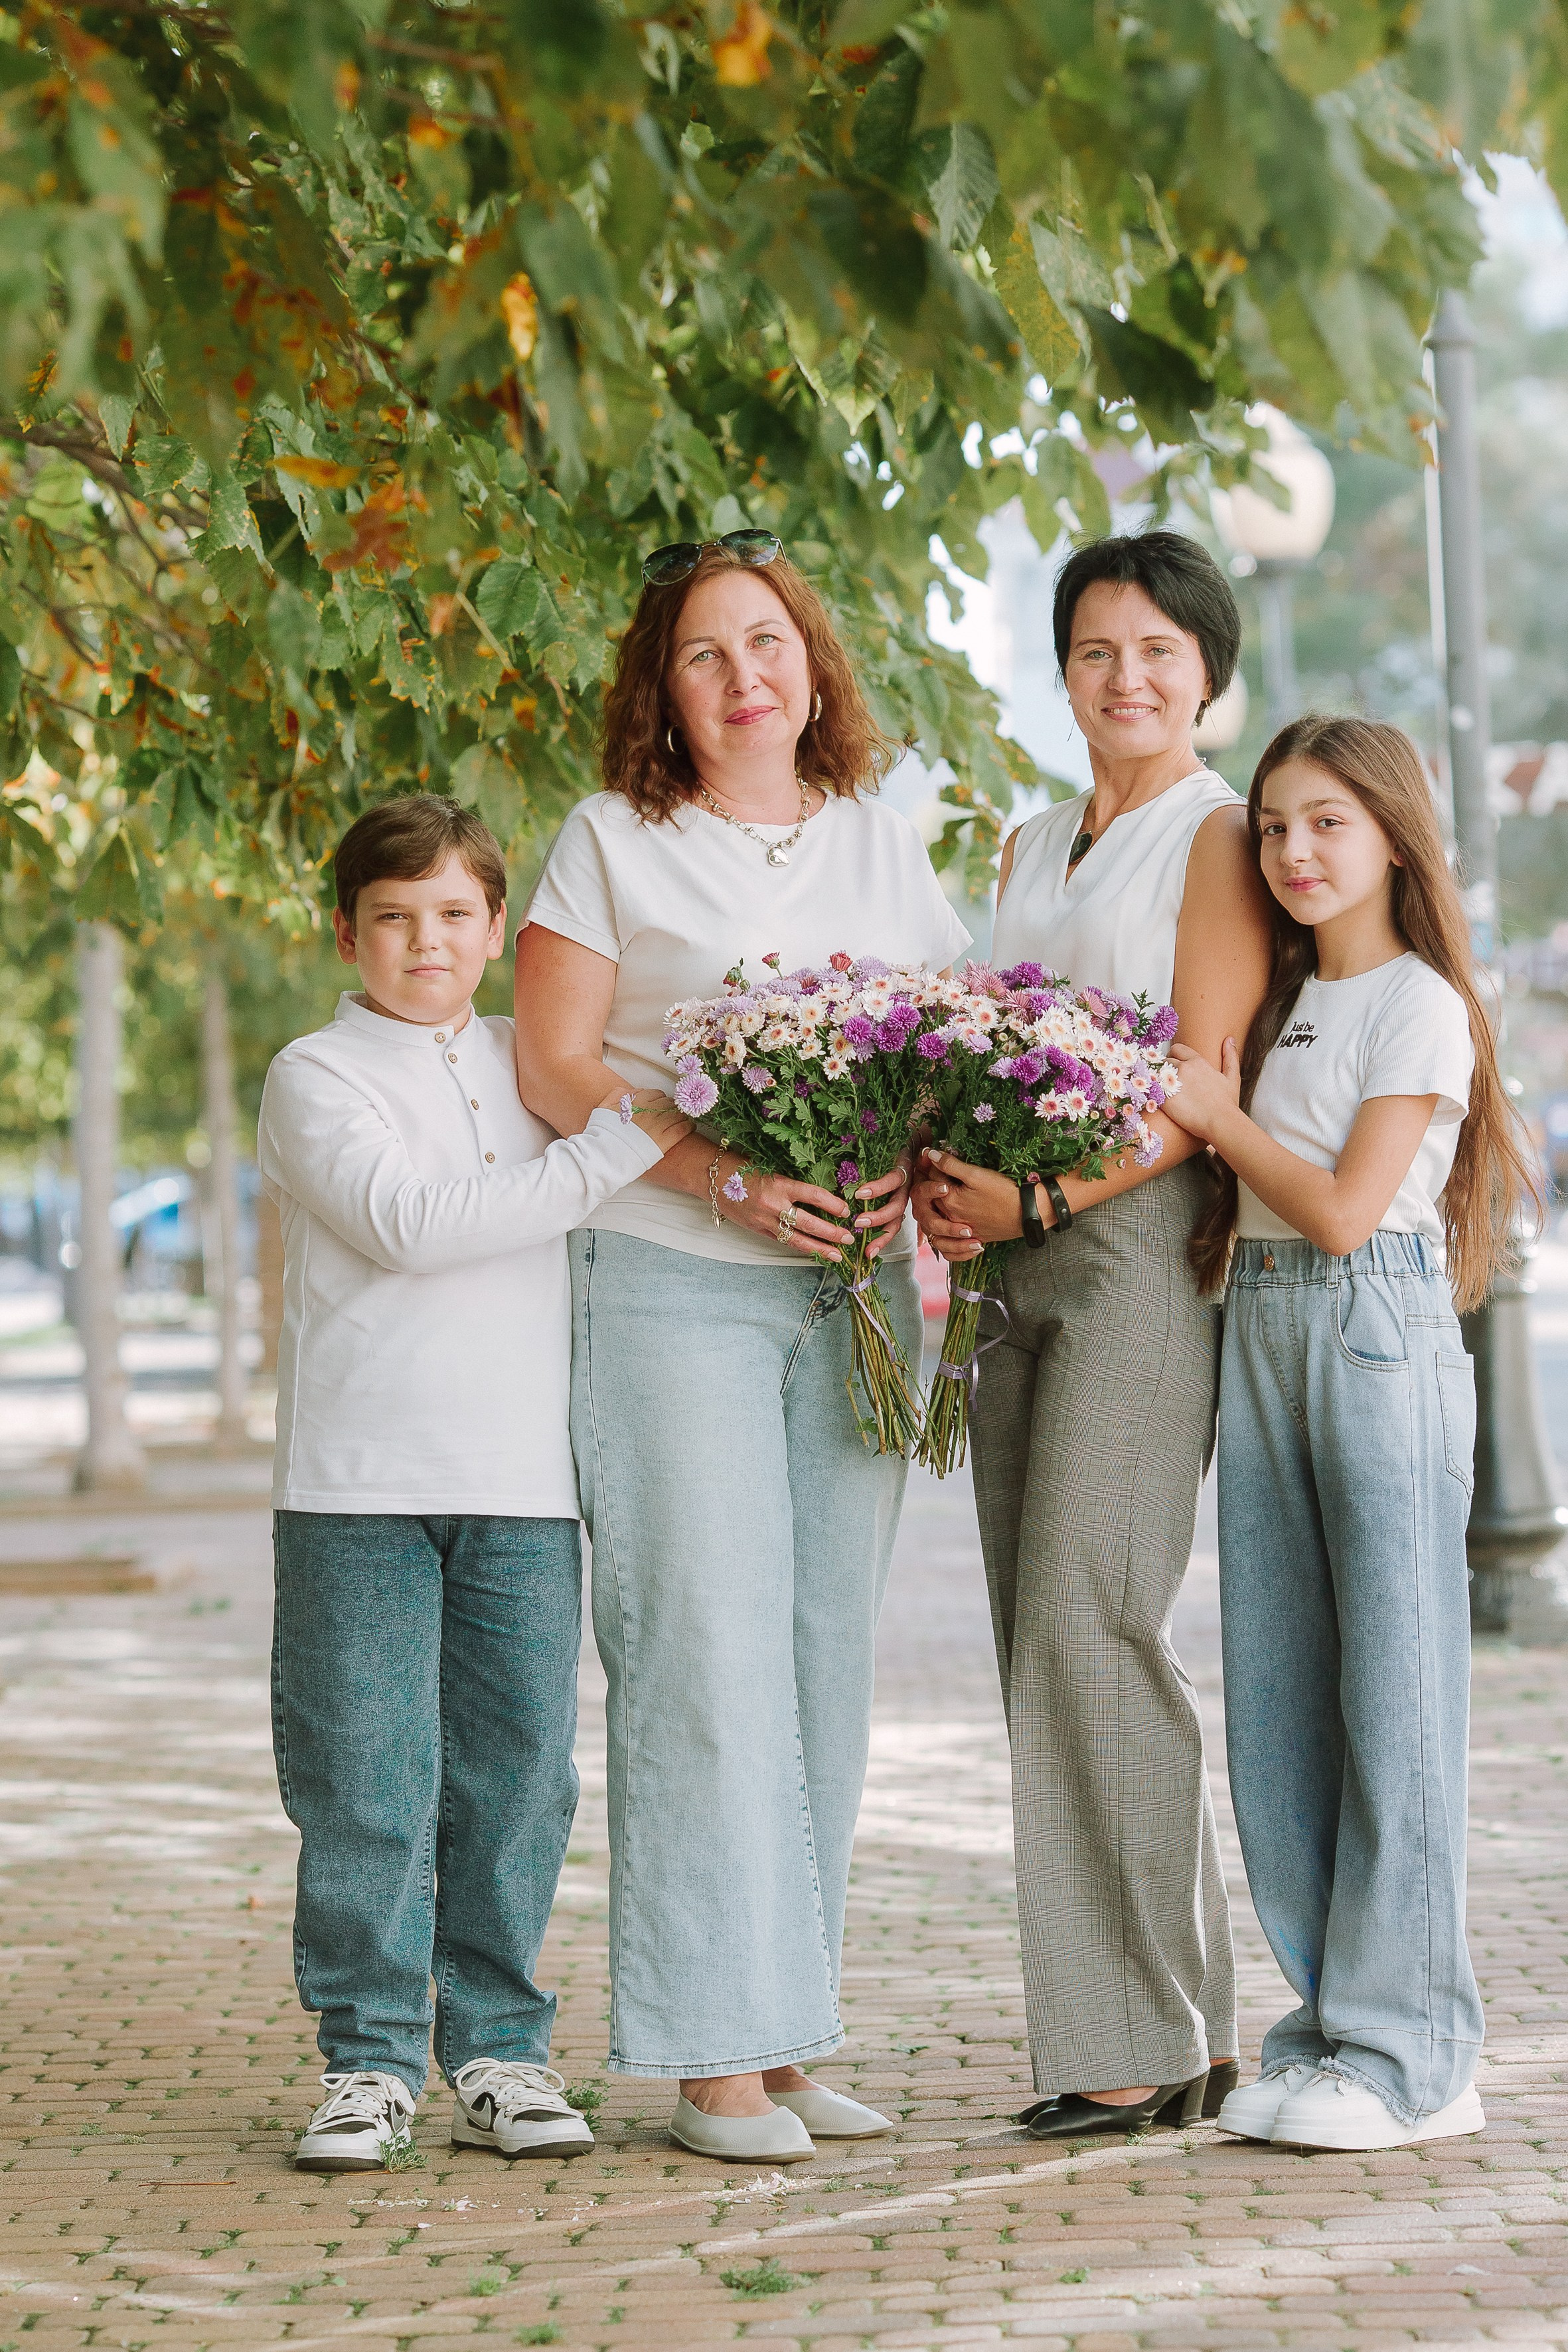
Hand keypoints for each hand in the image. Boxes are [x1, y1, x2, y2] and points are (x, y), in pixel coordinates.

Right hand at [599, 1083, 690, 1154]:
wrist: (604, 1155)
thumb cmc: (601, 1134)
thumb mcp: (603, 1108)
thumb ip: (617, 1094)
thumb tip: (631, 1091)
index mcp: (636, 1101)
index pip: (656, 1094)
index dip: (659, 1100)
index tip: (659, 1106)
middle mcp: (649, 1110)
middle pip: (669, 1103)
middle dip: (671, 1107)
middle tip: (671, 1114)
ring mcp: (658, 1125)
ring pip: (678, 1113)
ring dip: (681, 1115)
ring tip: (682, 1120)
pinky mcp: (664, 1141)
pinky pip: (683, 1128)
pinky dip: (688, 1126)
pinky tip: (689, 1127)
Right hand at [709, 1153, 851, 1261]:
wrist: (713, 1179)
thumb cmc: (743, 1167)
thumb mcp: (772, 1169)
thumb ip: (792, 1183)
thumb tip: (821, 1194)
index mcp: (779, 1184)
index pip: (814, 1196)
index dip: (833, 1205)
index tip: (846, 1210)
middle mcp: (773, 1205)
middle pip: (810, 1223)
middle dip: (832, 1233)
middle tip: (849, 1238)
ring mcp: (765, 1221)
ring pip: (797, 1239)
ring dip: (819, 1248)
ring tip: (837, 1254)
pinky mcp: (757, 1230)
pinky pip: (783, 1241)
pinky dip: (799, 1247)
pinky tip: (813, 1251)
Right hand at [850, 1158, 912, 1261]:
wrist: (913, 1132)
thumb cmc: (893, 1157)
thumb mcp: (884, 1182)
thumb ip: (875, 1200)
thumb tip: (868, 1221)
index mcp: (899, 1201)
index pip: (891, 1227)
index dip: (881, 1242)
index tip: (868, 1256)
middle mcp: (904, 1196)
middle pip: (895, 1222)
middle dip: (880, 1236)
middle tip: (865, 1248)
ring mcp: (906, 1183)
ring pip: (895, 1206)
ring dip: (877, 1216)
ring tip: (859, 1221)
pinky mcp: (904, 1165)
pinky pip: (891, 1180)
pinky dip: (877, 1189)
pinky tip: (861, 1193)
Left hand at [912, 1147, 1039, 1261]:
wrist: (1025, 1214)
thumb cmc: (1002, 1194)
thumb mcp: (976, 1175)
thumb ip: (950, 1165)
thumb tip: (930, 1154)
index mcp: (949, 1202)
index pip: (932, 1179)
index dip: (933, 1163)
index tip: (938, 1155)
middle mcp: (951, 1218)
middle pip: (931, 1199)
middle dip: (930, 1184)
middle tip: (937, 1172)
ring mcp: (961, 1230)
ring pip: (936, 1222)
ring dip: (934, 1207)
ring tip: (940, 1195)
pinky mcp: (973, 1237)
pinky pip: (950, 1244)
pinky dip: (947, 1235)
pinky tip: (951, 1224)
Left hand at [1164, 1041, 1240, 1143]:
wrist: (1220, 1122)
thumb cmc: (1227, 1103)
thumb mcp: (1232, 1077)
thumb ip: (1230, 1056)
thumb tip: (1229, 1039)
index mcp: (1197, 1062)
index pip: (1177, 1049)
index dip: (1174, 1056)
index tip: (1175, 1064)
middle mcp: (1183, 1069)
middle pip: (1165, 1062)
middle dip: (1166, 1069)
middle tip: (1171, 1081)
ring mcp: (1171, 1083)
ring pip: (1156, 1074)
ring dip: (1159, 1080)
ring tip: (1165, 1090)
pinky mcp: (1163, 1098)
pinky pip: (1152, 1090)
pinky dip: (1154, 1093)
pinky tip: (1159, 1099)